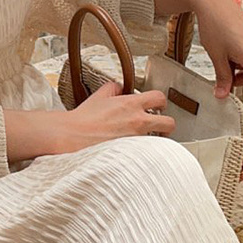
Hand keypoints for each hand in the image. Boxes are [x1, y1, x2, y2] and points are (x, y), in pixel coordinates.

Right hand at [57, 81, 175, 153]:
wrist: (72, 137)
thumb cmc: (83, 120)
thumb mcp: (98, 96)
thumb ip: (112, 88)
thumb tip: (119, 87)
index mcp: (131, 105)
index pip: (159, 98)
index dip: (160, 102)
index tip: (156, 106)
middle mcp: (138, 122)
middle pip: (169, 123)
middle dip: (167, 124)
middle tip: (160, 126)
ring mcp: (136, 140)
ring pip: (159, 141)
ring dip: (155, 140)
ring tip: (146, 141)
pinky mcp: (131, 155)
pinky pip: (145, 153)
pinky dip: (142, 152)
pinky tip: (134, 152)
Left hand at [194, 0, 242, 115]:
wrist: (213, 2)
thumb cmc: (214, 25)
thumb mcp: (216, 56)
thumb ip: (222, 77)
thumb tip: (223, 95)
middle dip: (239, 78)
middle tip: (222, 72)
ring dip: (238, 67)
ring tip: (222, 53)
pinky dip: (239, 56)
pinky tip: (227, 44)